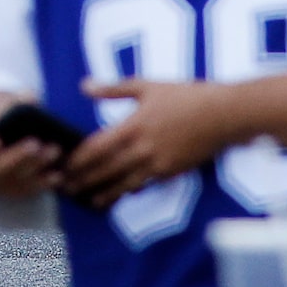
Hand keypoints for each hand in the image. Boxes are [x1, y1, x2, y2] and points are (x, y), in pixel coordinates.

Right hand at [0, 95, 66, 200]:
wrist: (4, 134)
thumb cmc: (2, 118)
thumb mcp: (4, 106)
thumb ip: (15, 101)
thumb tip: (28, 99)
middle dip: (17, 157)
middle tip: (35, 144)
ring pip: (15, 180)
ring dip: (36, 167)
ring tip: (53, 151)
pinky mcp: (15, 191)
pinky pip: (29, 190)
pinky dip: (44, 183)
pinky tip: (58, 173)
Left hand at [62, 79, 232, 207]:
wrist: (222, 115)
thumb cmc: (184, 96)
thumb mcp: (146, 86)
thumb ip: (113, 89)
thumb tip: (84, 85)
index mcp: (133, 126)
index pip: (98, 147)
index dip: (79, 158)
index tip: (64, 165)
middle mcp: (143, 149)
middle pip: (107, 169)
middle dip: (85, 180)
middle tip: (67, 188)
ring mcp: (158, 163)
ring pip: (125, 182)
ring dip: (105, 192)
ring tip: (89, 200)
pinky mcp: (172, 172)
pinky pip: (146, 184)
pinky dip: (131, 190)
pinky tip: (122, 194)